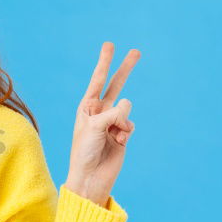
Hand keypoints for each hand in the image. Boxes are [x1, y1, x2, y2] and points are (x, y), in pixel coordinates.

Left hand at [65, 42, 140, 205]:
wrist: (91, 177)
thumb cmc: (85, 151)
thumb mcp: (94, 126)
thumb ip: (113, 112)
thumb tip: (129, 104)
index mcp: (86, 107)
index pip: (97, 80)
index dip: (104, 62)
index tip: (109, 44)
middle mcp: (99, 112)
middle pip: (116, 85)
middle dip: (125, 69)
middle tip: (137, 51)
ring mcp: (112, 122)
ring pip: (126, 109)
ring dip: (121, 122)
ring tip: (111, 136)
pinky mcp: (122, 134)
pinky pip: (131, 124)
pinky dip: (126, 132)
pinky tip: (118, 142)